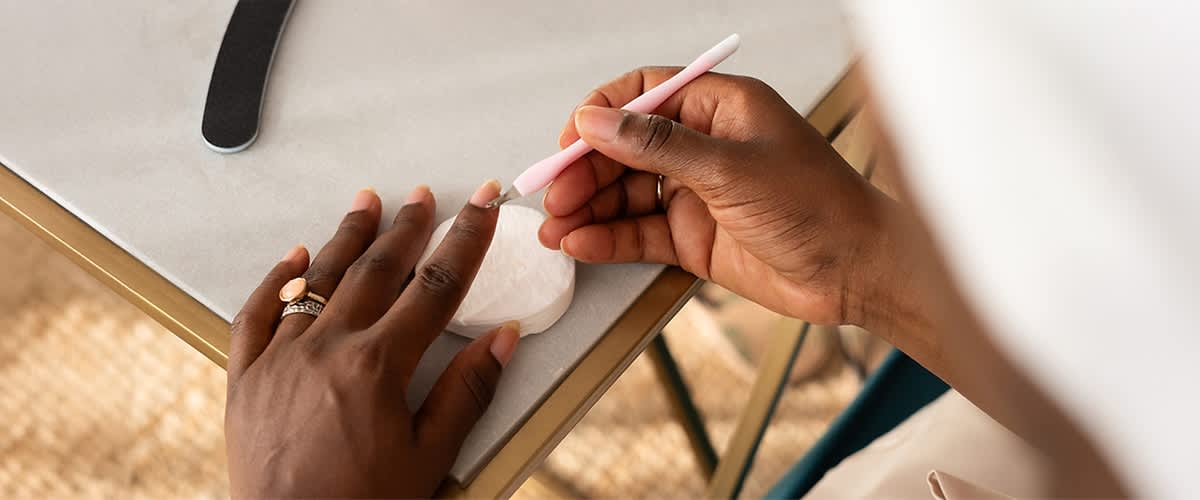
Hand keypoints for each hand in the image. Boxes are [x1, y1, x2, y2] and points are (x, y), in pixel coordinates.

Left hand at [225, 182, 518, 497]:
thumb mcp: (430, 456)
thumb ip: (467, 391)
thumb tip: (502, 338)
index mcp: (378, 366)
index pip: (435, 286)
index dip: (467, 240)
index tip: (484, 206)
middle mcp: (327, 348)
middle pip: (377, 269)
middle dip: (409, 227)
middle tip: (426, 196)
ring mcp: (280, 358)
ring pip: (318, 279)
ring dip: (348, 236)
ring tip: (368, 202)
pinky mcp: (246, 376)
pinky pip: (257, 312)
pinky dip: (277, 279)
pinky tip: (295, 255)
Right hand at [540, 67, 892, 324]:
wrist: (859, 272)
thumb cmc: (821, 206)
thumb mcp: (732, 168)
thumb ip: (658, 146)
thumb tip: (599, 122)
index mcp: (721, 108)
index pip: (645, 95)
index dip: (602, 115)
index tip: (571, 140)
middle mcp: (705, 147)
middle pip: (626, 149)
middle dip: (586, 171)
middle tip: (556, 195)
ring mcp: (697, 193)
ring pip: (627, 194)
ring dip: (589, 209)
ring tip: (557, 227)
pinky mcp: (694, 238)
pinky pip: (640, 233)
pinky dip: (608, 239)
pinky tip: (582, 245)